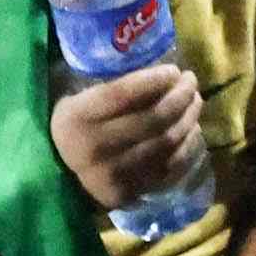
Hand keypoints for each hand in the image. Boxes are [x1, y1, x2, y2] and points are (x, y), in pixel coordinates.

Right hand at [50, 58, 208, 207]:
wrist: (60, 180)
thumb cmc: (74, 128)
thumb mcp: (75, 101)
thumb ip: (105, 86)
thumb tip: (150, 64)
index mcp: (76, 119)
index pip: (121, 95)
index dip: (153, 80)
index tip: (174, 70)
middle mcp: (95, 148)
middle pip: (152, 119)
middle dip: (180, 96)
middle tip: (191, 80)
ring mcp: (115, 174)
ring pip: (166, 142)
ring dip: (189, 118)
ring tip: (195, 100)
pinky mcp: (131, 191)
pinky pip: (170, 166)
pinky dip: (188, 145)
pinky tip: (192, 129)